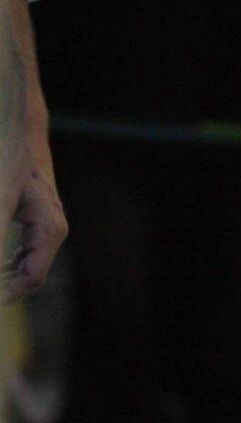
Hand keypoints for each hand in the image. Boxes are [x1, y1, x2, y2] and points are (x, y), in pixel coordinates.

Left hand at [2, 120, 67, 302]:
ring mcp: (45, 224)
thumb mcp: (0, 201)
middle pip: (30, 276)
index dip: (6, 295)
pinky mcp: (34, 219)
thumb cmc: (8, 159)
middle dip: (5, 286)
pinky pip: (23, 252)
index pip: (31, 279)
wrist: (18, 128)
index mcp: (49, 230)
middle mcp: (52, 230)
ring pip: (26, 266)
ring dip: (4, 276)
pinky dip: (5, 262)